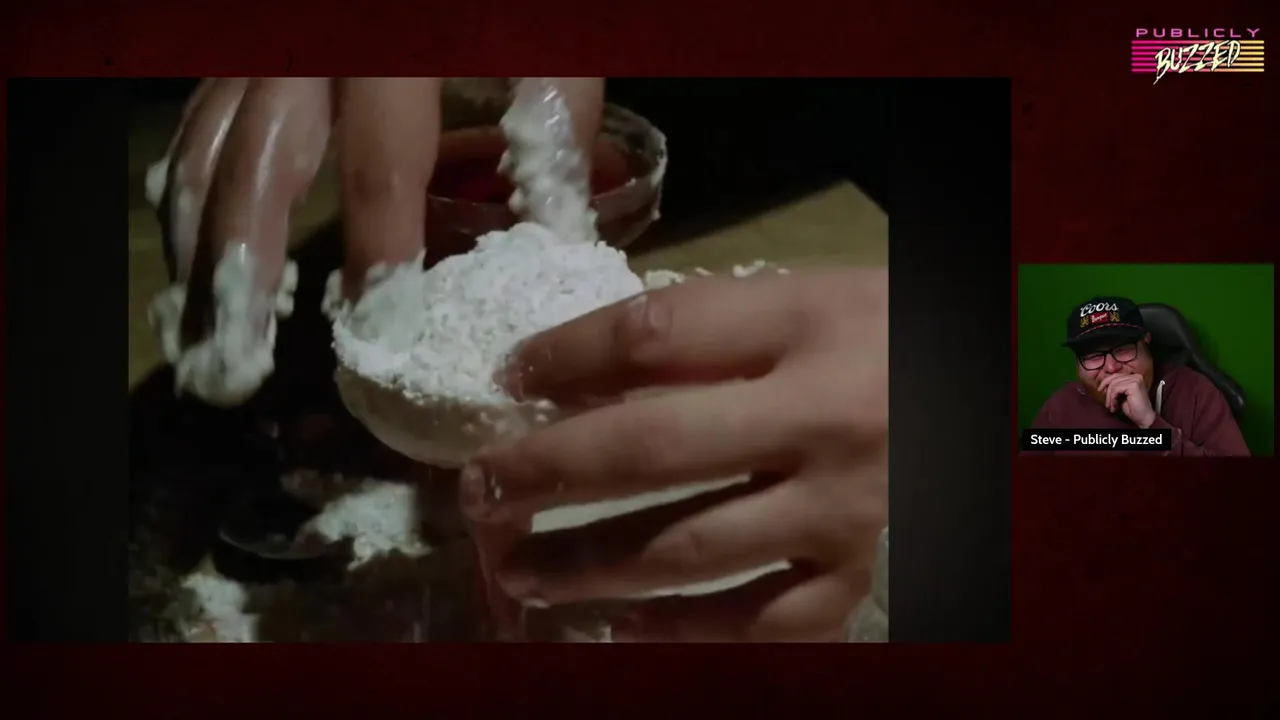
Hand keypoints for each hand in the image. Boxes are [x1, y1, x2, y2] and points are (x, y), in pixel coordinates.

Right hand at [152, 78, 603, 399]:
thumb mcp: (544, 39)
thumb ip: (554, 122)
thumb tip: (560, 237)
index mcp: (389, 57)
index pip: (380, 169)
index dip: (379, 253)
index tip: (377, 331)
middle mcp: (307, 52)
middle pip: (257, 167)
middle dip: (240, 270)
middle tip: (233, 360)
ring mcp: (264, 49)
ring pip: (206, 148)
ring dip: (197, 245)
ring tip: (200, 330)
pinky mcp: (243, 52)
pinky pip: (198, 123)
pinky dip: (187, 194)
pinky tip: (193, 251)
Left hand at [462, 268, 888, 641]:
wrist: (989, 394)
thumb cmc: (884, 337)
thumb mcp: (806, 299)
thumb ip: (705, 331)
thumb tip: (572, 378)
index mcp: (809, 324)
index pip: (659, 334)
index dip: (566, 354)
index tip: (509, 373)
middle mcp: (824, 417)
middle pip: (653, 447)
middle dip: (547, 470)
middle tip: (479, 489)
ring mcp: (845, 507)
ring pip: (689, 548)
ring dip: (587, 564)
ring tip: (521, 569)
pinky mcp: (860, 572)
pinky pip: (762, 618)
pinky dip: (684, 630)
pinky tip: (624, 624)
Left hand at [1098, 373, 1155, 427]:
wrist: (1143, 417)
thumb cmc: (1133, 408)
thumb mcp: (1121, 395)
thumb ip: (1115, 388)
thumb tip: (1103, 385)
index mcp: (1133, 377)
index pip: (1115, 375)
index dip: (1106, 382)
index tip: (1100, 390)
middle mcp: (1135, 376)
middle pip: (1113, 379)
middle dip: (1107, 391)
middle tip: (1107, 403)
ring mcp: (1135, 379)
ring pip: (1113, 385)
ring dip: (1110, 397)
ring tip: (1111, 406)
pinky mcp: (1134, 385)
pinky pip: (1116, 389)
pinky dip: (1113, 398)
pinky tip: (1115, 405)